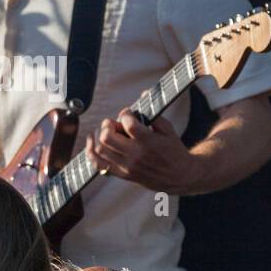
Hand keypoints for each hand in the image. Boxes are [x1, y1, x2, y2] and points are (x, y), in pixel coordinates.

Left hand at [85, 108, 200, 194]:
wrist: (179, 177)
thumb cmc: (174, 150)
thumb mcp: (168, 130)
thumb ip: (154, 113)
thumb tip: (143, 93)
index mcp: (149, 142)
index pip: (128, 123)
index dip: (125, 113)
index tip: (128, 113)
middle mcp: (136, 155)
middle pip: (107, 137)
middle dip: (107, 125)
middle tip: (113, 123)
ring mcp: (128, 166)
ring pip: (101, 150)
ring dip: (99, 136)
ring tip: (105, 131)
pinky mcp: (123, 175)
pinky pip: (99, 165)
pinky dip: (91, 153)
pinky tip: (92, 143)